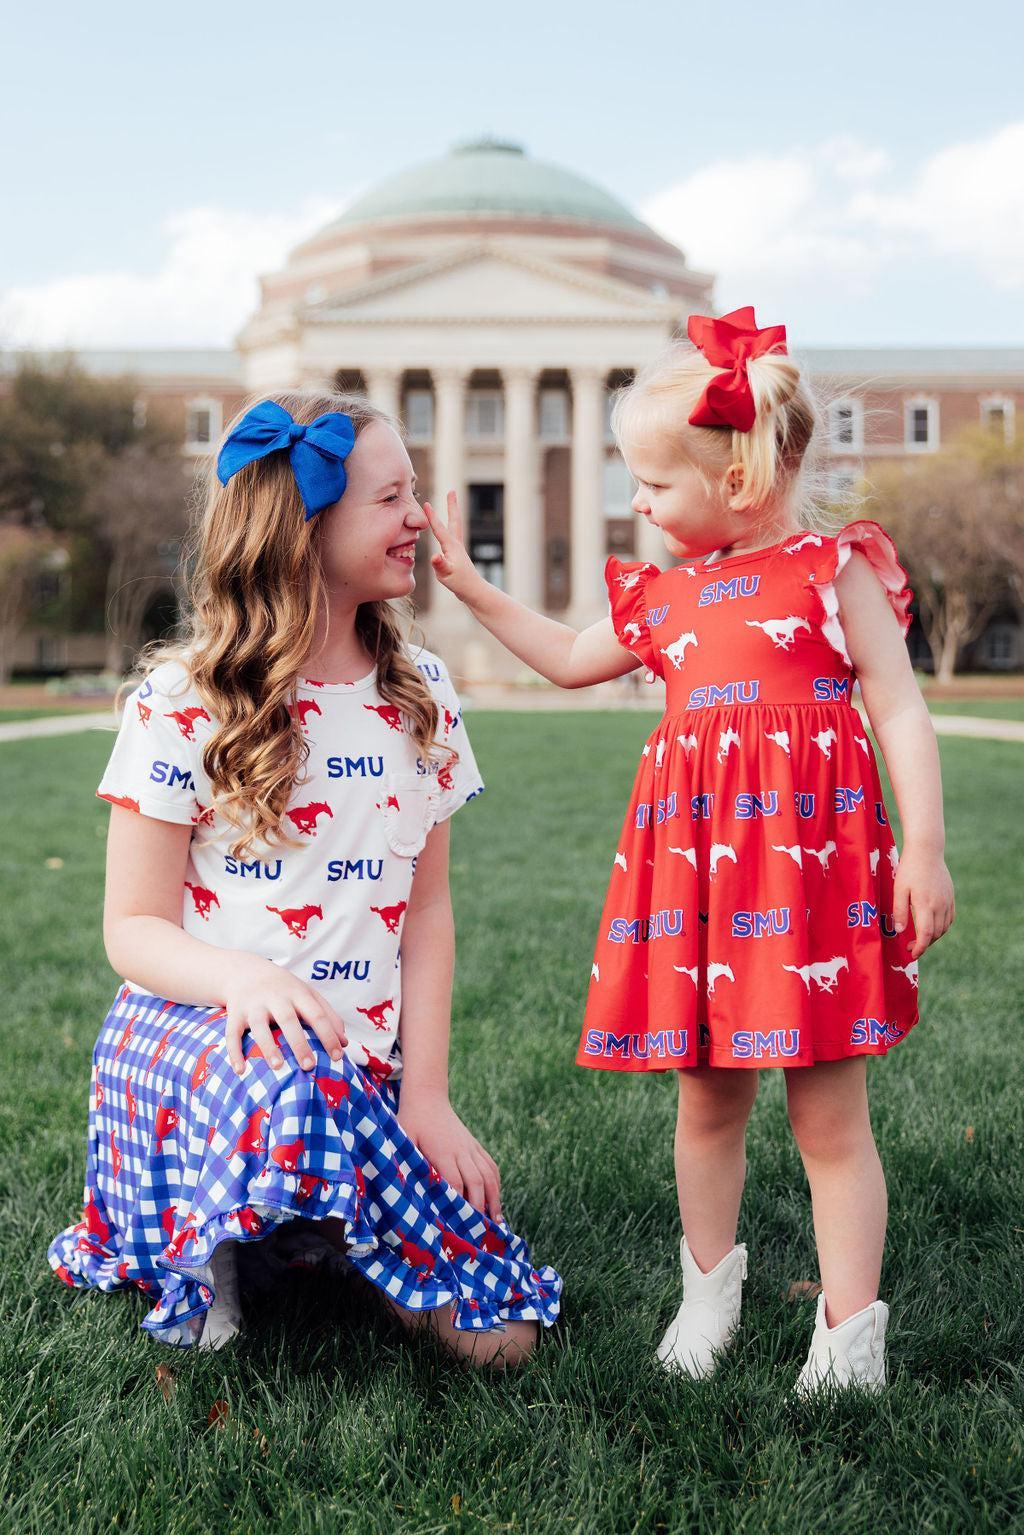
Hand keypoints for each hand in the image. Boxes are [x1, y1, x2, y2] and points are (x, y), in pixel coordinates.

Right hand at [222, 954, 347, 1073]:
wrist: (244, 970)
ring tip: (278, 1067)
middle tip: (309, 1066)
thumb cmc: (283, 988)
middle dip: (299, 1043)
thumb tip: (344, 1043)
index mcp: (297, 993)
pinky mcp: (235, 1013)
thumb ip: (327, 1014)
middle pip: (288, 1020)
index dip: (328, 1034)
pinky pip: (232, 1034)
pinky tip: (241, 1070)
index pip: (316, 1014)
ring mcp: (253, 1005)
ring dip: (268, 1047)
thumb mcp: (307, 993)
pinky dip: (234, 1052)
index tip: (337, 1056)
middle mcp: (275, 998)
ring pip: (259, 1027)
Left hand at [397, 1091, 503, 1222]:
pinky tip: (496, 1199)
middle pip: (477, 1181)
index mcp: (442, 1151)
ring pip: (488, 1174)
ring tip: (497, 1221)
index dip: (459, 1203)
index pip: (455, 1182)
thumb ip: (406, 1162)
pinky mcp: (475, 1145)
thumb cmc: (411, 1121)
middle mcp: (461, 1150)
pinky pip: (490, 1165)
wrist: (427, 1097)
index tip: (459, 1224)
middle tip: (482, 1231)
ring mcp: (471, 1147)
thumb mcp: (403, 1140)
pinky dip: (496, 1183)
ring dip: (495, 1197)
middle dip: (481, 1206)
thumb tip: (404, 1190)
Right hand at [423, 492, 486, 603]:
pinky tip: (447, 530)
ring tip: (451, 504)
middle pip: (454, 520)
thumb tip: (435, 557)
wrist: (473, 590)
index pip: (440, 528)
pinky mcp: (458, 554)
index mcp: (452, 546)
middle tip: (451, 491)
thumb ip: (440, 565)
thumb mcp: (446, 575)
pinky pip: (453, 535)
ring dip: (452, 514)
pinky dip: (450, 527)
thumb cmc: (460, 583)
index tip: (426, 503)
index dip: (432, 516)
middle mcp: (456, 544)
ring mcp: (458, 549)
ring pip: (455, 526)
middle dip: (452, 505)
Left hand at [892, 845, 954, 959]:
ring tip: (919, 937)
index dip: (920, 947)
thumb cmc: (909, 869)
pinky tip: (932, 926)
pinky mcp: (951, 896)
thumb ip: (899, 911)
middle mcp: (940, 905)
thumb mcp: (899, 889)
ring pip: (944, 928)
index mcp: (926, 905)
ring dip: (933, 937)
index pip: (926, 934)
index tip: (912, 955)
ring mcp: (947, 901)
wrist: (927, 851)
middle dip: (924, 944)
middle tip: (909, 946)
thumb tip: (899, 931)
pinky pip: (950, 918)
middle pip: (936, 934)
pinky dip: (942, 927)